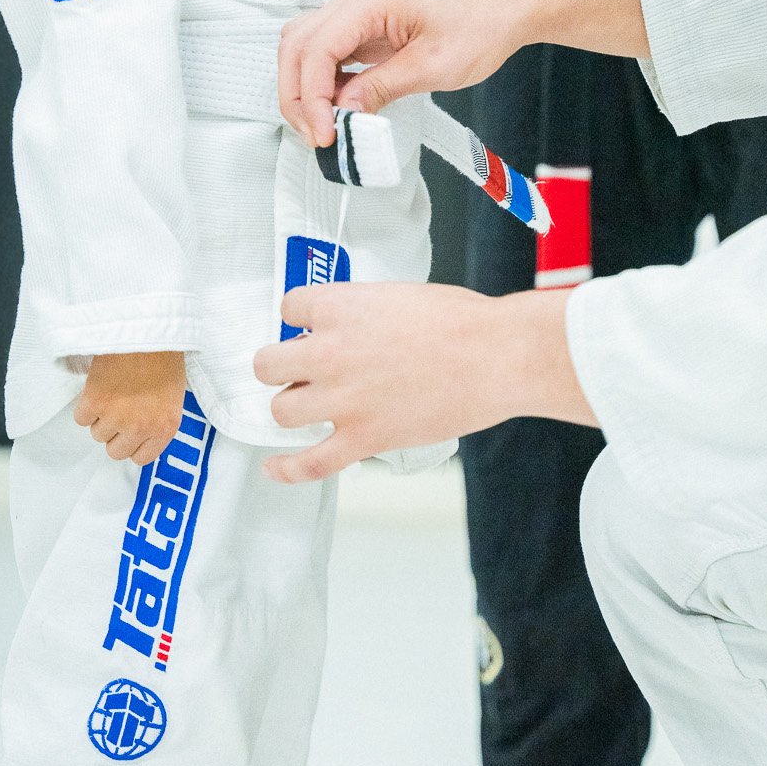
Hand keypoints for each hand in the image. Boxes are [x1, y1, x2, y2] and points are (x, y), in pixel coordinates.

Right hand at [74, 350, 186, 465]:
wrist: (147, 330)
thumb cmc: (164, 357)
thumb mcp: (173, 396)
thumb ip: (158, 421)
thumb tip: (142, 434)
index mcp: (164, 427)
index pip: (141, 458)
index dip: (133, 444)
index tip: (131, 433)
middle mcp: (140, 427)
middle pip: (115, 451)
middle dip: (115, 434)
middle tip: (118, 412)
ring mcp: (116, 417)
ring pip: (97, 434)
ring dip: (100, 417)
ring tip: (112, 393)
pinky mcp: (94, 402)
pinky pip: (81, 418)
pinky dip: (86, 406)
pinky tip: (99, 388)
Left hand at [253, 282, 595, 483]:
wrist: (498, 356)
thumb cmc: (464, 321)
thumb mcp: (401, 296)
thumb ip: (365, 313)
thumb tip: (355, 332)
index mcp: (341, 307)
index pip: (288, 307)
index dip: (300, 319)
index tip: (311, 327)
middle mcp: (330, 352)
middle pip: (268, 364)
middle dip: (283, 367)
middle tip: (302, 370)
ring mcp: (344, 400)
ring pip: (281, 411)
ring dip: (292, 408)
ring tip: (308, 407)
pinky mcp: (364, 438)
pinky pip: (309, 463)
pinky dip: (287, 469)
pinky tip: (275, 467)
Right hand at [279, 0, 648, 147]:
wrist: (510, 5)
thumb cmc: (482, 22)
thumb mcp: (433, 66)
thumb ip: (381, 88)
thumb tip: (343, 112)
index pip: (314, 50)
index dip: (310, 98)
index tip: (324, 134)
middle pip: (296, 46)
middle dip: (297, 95)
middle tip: (316, 136)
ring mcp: (359, 9)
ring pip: (306, 47)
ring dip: (306, 87)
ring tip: (325, 126)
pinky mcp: (368, 24)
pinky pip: (330, 51)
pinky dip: (325, 81)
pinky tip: (340, 108)